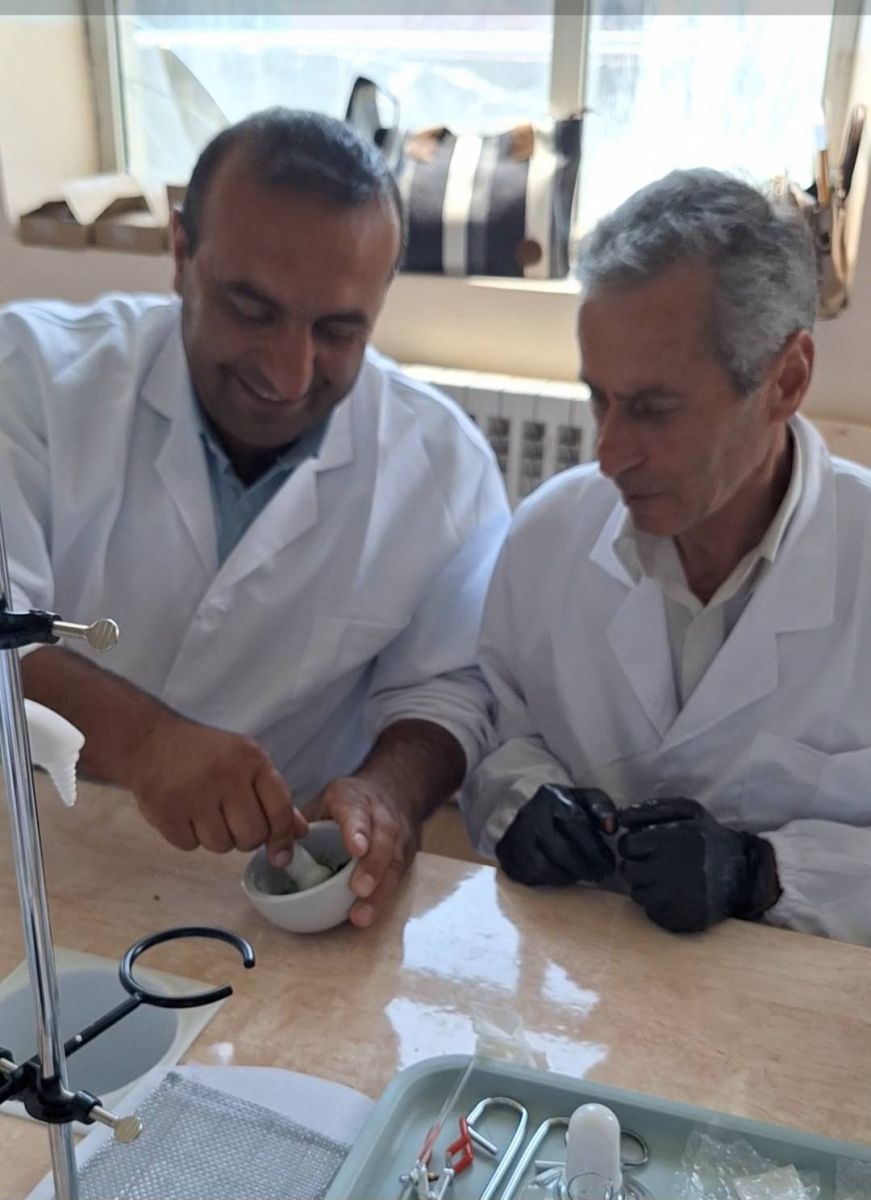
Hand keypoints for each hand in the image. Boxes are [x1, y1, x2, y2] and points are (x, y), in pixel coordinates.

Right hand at [127, 712, 307, 862]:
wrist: (149, 741)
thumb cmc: (205, 754)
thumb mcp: (246, 763)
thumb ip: (275, 797)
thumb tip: (300, 833)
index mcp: (251, 760)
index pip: (279, 810)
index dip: (283, 837)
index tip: (281, 854)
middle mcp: (226, 777)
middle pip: (252, 836)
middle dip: (247, 837)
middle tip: (233, 820)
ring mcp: (194, 796)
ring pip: (222, 846)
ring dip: (218, 837)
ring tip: (206, 812)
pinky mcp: (167, 813)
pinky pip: (191, 846)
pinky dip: (190, 837)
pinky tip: (185, 814)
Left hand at [306, 775, 417, 927]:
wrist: (393, 791)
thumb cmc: (350, 802)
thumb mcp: (323, 801)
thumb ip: (304, 822)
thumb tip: (280, 851)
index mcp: (354, 799)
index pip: (357, 811)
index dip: (357, 830)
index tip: (356, 849)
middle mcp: (381, 815)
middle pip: (383, 838)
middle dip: (373, 865)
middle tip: (358, 889)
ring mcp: (399, 835)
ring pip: (395, 860)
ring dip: (379, 889)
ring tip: (361, 914)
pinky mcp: (406, 854)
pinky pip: (399, 875)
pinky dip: (385, 896)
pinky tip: (369, 914)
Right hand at [495, 784, 617, 885]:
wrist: (527, 811)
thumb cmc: (563, 808)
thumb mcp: (584, 799)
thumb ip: (602, 807)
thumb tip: (611, 828)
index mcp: (550, 797)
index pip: (576, 826)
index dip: (596, 849)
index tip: (609, 864)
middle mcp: (529, 814)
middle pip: (560, 850)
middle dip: (585, 867)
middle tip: (600, 875)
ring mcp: (514, 834)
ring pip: (544, 866)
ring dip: (568, 876)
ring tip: (583, 875)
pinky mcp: (505, 852)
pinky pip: (530, 874)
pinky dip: (550, 879)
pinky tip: (563, 876)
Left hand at [617, 797, 780, 932]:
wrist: (745, 872)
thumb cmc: (710, 838)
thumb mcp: (688, 811)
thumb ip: (651, 809)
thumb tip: (619, 817)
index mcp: (666, 842)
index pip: (626, 845)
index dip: (633, 846)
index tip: (645, 848)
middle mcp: (666, 871)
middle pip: (627, 871)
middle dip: (637, 866)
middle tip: (655, 865)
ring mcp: (672, 898)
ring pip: (637, 894)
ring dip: (646, 886)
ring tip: (666, 880)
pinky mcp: (678, 919)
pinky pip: (652, 913)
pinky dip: (659, 905)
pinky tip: (675, 896)